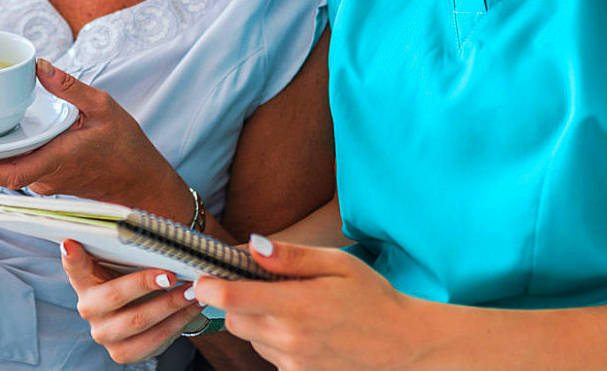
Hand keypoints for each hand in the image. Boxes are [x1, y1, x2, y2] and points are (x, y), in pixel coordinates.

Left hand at [0, 60, 184, 215]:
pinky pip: (20, 170)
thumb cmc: (126, 148)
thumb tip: (39, 66)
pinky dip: (5, 156)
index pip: (14, 172)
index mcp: (60, 159)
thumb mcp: (104, 107)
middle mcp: (47, 176)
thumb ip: (70, 87)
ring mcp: (46, 183)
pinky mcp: (48, 182)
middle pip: (2, 172)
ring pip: (9, 171)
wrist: (140, 184)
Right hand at [62, 240, 200, 363]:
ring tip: (193, 291)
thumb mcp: (126, 262)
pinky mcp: (121, 353)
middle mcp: (88, 308)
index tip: (71, 243)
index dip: (71, 256)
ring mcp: (103, 333)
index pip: (74, 265)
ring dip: (170, 304)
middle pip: (114, 295)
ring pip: (138, 320)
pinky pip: (153, 340)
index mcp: (84, 280)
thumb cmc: (133, 277)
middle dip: (145, 283)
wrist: (142, 314)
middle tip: (171, 274)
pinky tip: (192, 308)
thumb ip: (126, 247)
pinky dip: (177, 323)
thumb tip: (144, 228)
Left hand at [193, 235, 432, 370]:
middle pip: (231, 318)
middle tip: (258, 282)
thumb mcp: (337, 263)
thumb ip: (291, 256)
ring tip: (290, 303)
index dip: (208, 285)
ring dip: (255, 318)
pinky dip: (271, 336)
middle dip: (234, 299)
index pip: (231, 298)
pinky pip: (267, 351)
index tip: (204, 274)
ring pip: (248, 335)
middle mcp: (289, 337)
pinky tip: (300, 325)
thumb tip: (252, 246)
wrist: (401, 342)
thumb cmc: (371, 296)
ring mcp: (292, 360)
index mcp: (297, 305)